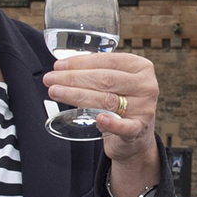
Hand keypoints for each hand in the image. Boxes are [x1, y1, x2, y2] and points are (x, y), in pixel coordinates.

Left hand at [43, 52, 158, 163]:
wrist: (135, 136)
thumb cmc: (121, 103)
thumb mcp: (117, 83)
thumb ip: (98, 72)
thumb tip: (62, 68)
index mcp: (141, 67)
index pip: (108, 60)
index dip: (81, 62)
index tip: (58, 66)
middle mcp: (146, 86)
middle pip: (105, 79)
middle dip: (73, 78)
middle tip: (50, 79)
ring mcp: (144, 108)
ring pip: (107, 100)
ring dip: (77, 95)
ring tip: (56, 92)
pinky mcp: (139, 130)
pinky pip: (124, 127)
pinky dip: (111, 123)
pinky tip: (98, 118)